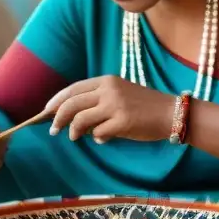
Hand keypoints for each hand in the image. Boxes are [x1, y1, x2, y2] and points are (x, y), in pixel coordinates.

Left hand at [45, 75, 174, 143]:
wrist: (171, 113)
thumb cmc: (144, 106)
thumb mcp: (120, 94)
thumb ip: (98, 102)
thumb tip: (72, 118)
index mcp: (106, 81)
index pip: (73, 89)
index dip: (56, 101)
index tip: (46, 112)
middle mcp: (109, 90)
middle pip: (72, 104)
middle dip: (57, 118)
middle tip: (52, 130)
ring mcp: (115, 105)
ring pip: (80, 119)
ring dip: (73, 131)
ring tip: (74, 137)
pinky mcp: (122, 122)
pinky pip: (98, 133)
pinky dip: (97, 137)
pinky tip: (104, 138)